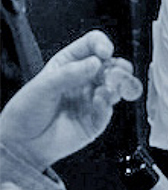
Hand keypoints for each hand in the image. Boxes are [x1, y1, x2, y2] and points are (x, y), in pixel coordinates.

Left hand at [0, 31, 141, 169]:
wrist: (24, 144)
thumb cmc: (26, 112)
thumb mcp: (43, 86)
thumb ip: (69, 74)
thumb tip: (96, 63)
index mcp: (69, 64)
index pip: (92, 45)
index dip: (102, 45)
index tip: (105, 53)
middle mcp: (84, 79)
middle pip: (113, 64)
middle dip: (119, 67)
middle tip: (115, 74)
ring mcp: (93, 98)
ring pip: (119, 85)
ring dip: (120, 85)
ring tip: (109, 89)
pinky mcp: (98, 118)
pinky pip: (111, 107)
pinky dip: (108, 104)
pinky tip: (98, 104)